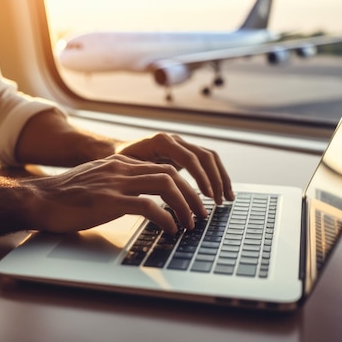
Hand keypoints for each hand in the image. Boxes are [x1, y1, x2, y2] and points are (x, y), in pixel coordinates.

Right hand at [0, 154, 210, 242]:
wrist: (38, 199)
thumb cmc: (65, 198)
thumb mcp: (97, 184)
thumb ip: (119, 186)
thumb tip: (142, 203)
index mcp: (120, 164)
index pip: (163, 167)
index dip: (184, 185)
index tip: (194, 202)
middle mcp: (121, 169)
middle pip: (171, 174)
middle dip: (192, 194)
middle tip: (203, 214)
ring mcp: (115, 183)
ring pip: (165, 185)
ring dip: (185, 205)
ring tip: (192, 223)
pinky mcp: (108, 201)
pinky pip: (147, 206)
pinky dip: (165, 217)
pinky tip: (171, 230)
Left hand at [116, 133, 233, 203]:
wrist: (114, 151)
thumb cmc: (118, 163)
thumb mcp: (127, 170)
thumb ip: (145, 177)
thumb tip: (160, 196)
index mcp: (161, 141)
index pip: (189, 157)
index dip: (200, 177)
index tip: (207, 195)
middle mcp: (174, 140)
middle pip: (204, 156)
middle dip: (215, 179)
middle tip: (218, 201)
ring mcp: (181, 145)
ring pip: (210, 157)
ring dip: (221, 178)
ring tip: (226, 198)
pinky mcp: (185, 153)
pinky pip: (206, 162)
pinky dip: (216, 176)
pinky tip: (221, 192)